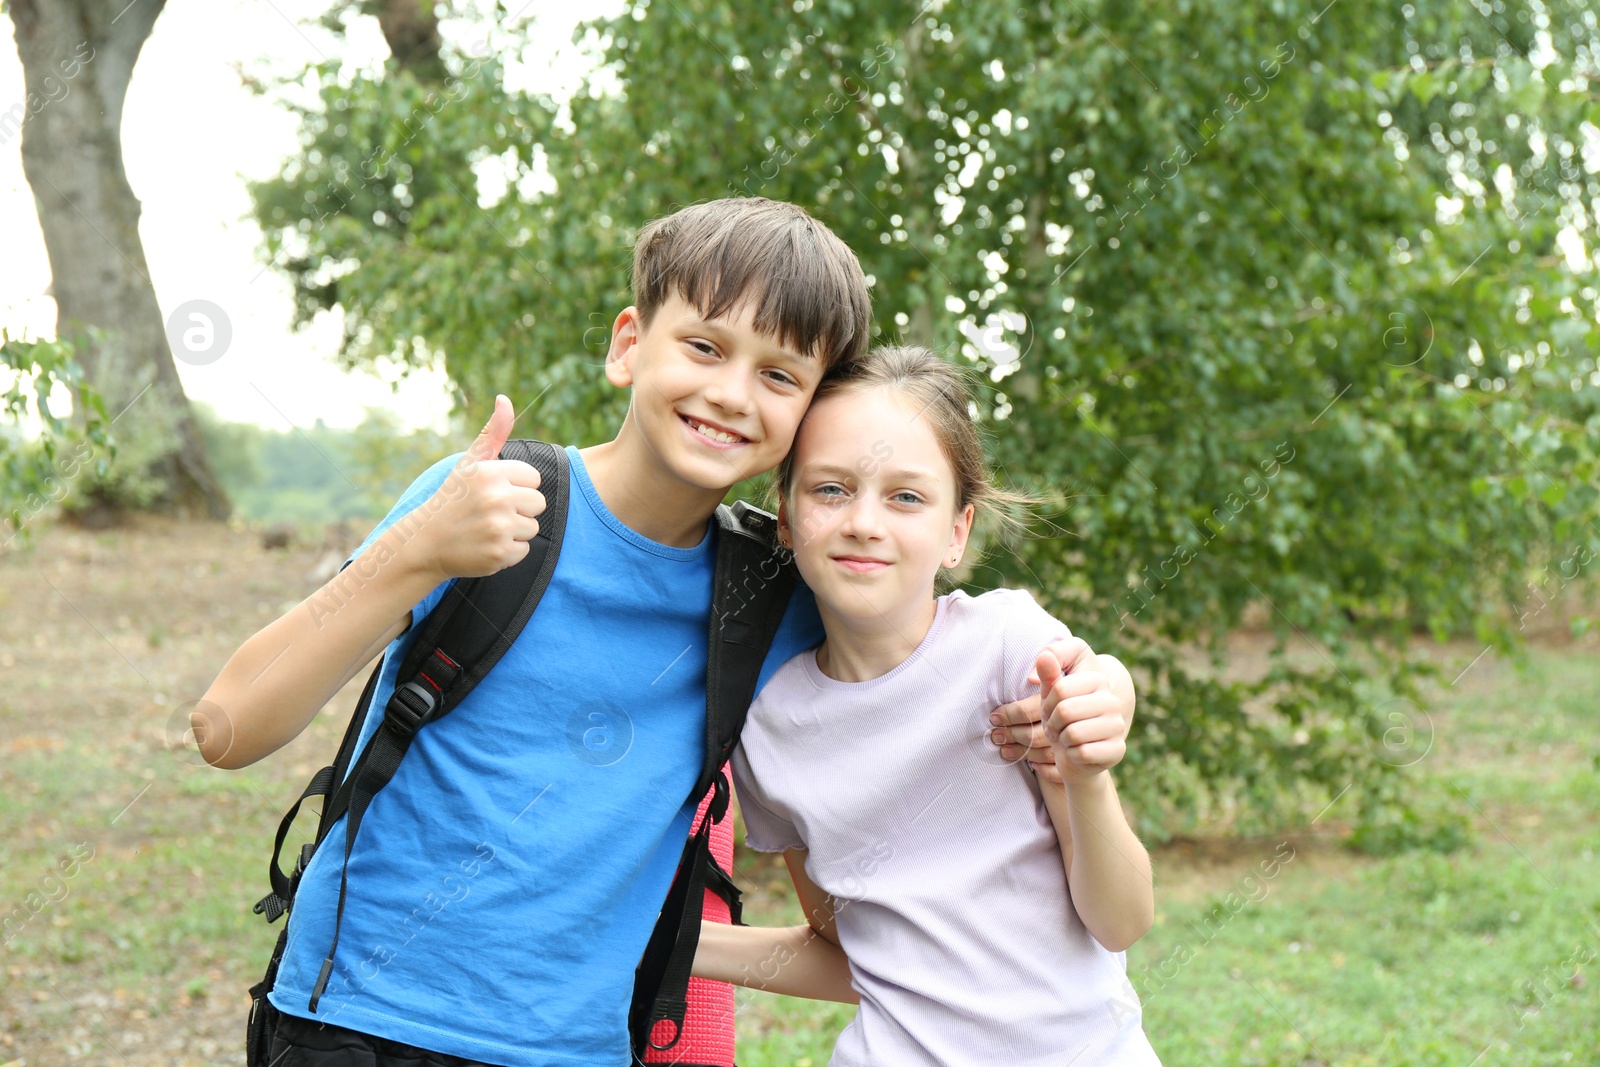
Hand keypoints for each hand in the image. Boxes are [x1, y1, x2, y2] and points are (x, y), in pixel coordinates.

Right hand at [413, 395, 545, 580]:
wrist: (425, 543)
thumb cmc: (452, 499)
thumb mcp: (470, 463)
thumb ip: (492, 433)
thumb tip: (505, 399)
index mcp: (491, 473)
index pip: (533, 478)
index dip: (516, 486)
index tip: (493, 492)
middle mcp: (497, 498)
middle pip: (539, 502)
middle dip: (519, 508)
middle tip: (490, 512)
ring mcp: (499, 527)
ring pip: (532, 527)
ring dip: (514, 530)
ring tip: (487, 528)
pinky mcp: (500, 553)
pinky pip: (524, 549)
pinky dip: (508, 551)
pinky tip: (486, 545)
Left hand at [1036, 642, 1127, 782]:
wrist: (1074, 751)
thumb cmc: (1061, 718)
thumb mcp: (1051, 694)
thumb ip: (1048, 673)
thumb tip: (1043, 656)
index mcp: (1099, 680)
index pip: (1060, 688)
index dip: (1047, 704)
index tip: (1050, 710)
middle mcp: (1113, 701)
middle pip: (1065, 711)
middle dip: (1053, 724)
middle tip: (1057, 727)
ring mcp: (1118, 726)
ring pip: (1073, 733)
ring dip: (1062, 740)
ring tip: (1066, 738)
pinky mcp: (1118, 750)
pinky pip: (1082, 753)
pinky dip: (1072, 756)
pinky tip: (1077, 752)